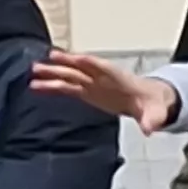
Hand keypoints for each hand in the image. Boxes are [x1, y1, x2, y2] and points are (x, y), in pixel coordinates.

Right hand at [30, 51, 178, 132]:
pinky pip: (67, 88)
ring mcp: (93, 84)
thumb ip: (151, 119)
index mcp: (118, 77)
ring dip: (52, 75)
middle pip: (80, 69)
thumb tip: (149, 129)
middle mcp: (102, 78)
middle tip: (45, 62)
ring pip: (70, 77)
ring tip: (32, 75)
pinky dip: (53, 87)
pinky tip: (37, 87)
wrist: (149, 102)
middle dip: (64, 65)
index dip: (88, 62)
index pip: (101, 67)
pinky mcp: (87, 93)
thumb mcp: (155, 112)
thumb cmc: (152, 103)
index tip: (73, 58)